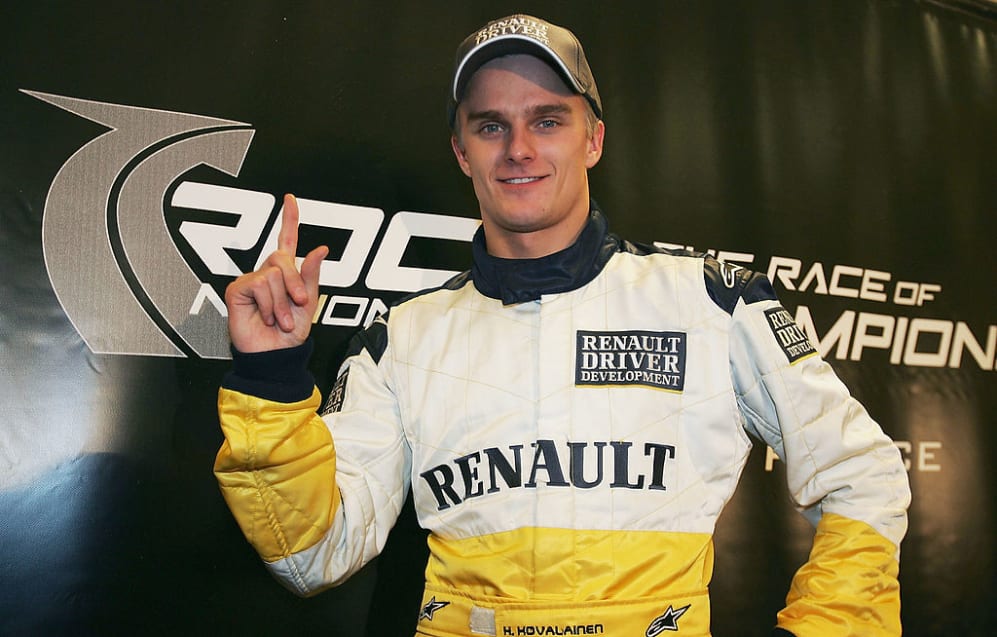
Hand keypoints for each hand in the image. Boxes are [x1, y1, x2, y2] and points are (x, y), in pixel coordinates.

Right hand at [224, 194, 328, 352]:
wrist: (275, 355)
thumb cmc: (290, 335)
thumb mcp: (309, 303)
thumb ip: (312, 275)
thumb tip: (320, 248)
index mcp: (285, 274)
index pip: (286, 241)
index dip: (289, 219)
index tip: (290, 199)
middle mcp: (266, 273)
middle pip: (282, 258)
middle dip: (296, 283)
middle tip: (299, 304)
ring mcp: (250, 280)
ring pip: (273, 274)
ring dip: (283, 302)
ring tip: (280, 319)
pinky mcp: (237, 289)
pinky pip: (259, 284)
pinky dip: (269, 304)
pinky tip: (266, 317)